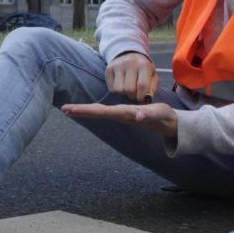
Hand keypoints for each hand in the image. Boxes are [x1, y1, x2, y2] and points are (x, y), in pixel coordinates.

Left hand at [62, 101, 177, 136]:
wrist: (169, 123)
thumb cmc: (161, 117)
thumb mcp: (156, 114)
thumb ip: (147, 115)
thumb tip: (138, 117)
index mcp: (124, 114)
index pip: (101, 112)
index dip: (85, 110)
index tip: (70, 110)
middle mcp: (121, 114)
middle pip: (97, 112)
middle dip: (81, 111)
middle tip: (64, 109)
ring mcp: (122, 114)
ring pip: (100, 112)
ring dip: (85, 111)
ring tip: (68, 110)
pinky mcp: (125, 113)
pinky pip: (105, 111)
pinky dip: (96, 110)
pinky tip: (85, 112)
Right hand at [106, 51, 158, 102]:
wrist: (129, 54)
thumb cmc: (142, 69)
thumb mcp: (152, 75)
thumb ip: (152, 88)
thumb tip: (147, 99)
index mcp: (143, 65)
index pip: (142, 85)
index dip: (142, 96)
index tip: (142, 99)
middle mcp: (130, 63)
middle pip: (129, 89)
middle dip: (133, 96)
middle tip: (135, 95)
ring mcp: (117, 65)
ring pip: (119, 90)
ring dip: (124, 94)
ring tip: (128, 90)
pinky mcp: (109, 69)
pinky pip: (111, 89)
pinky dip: (116, 92)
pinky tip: (121, 86)